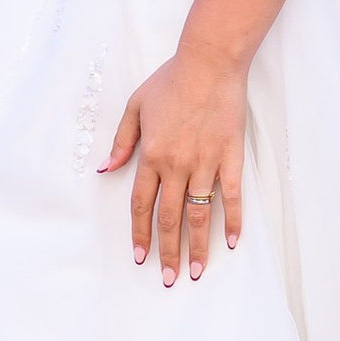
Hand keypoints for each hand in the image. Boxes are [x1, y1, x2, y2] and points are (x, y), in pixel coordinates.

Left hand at [101, 38, 246, 283]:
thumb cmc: (172, 80)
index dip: (140, 235)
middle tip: (169, 278)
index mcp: (151, 155)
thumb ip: (122, 141)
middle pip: (169, 218)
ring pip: (198, 214)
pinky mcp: (230, 157)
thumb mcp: (136, 106)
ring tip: (197, 271)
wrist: (209, 62)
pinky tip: (231, 241)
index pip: (142, 205)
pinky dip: (232, 220)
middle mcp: (176, 165)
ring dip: (197, 246)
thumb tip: (107, 169)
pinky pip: (232, 196)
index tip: (140, 258)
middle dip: (167, 252)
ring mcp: (205, 163)